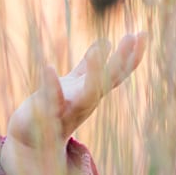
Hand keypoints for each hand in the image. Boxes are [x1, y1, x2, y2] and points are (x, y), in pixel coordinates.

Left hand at [0, 32, 147, 174]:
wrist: (32, 141)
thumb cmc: (54, 109)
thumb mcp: (74, 85)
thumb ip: (88, 66)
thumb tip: (106, 42)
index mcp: (92, 92)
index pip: (117, 73)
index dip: (132, 55)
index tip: (143, 33)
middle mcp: (86, 102)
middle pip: (109, 81)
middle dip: (122, 61)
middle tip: (131, 36)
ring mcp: (69, 110)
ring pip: (88, 94)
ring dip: (94, 74)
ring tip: (97, 51)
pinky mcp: (46, 115)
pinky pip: (52, 101)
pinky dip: (51, 85)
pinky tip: (48, 67)